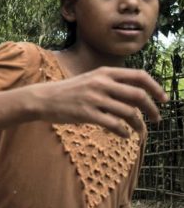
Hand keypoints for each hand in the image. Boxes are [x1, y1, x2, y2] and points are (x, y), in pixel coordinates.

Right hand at [32, 67, 165, 136]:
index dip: (156, 88)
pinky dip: (124, 132)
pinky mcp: (86, 113)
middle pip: (138, 95)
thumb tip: (139, 94)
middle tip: (156, 119)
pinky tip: (124, 135)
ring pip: (128, 112)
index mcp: (104, 72)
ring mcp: (93, 98)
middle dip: (152, 109)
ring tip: (139, 131)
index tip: (164, 100)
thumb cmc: (70, 91)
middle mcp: (101, 83)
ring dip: (139, 124)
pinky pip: (114, 124)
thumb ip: (112, 83)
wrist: (43, 98)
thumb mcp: (91, 80)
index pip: (139, 76)